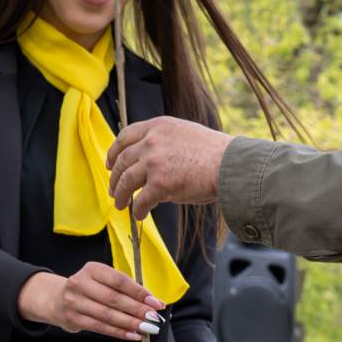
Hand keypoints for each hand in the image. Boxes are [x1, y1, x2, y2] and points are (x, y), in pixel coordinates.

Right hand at [20, 262, 164, 339]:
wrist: (57, 299)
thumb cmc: (89, 289)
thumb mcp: (103, 280)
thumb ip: (124, 288)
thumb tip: (152, 302)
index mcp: (93, 269)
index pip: (120, 281)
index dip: (139, 292)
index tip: (155, 302)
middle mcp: (81, 283)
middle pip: (114, 298)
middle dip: (137, 309)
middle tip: (153, 317)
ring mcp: (74, 301)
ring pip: (107, 315)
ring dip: (130, 323)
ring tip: (146, 328)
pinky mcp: (73, 318)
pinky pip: (100, 327)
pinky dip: (118, 332)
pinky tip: (132, 335)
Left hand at [105, 116, 232, 220]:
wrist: (230, 165)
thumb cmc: (214, 153)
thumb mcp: (185, 134)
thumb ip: (164, 142)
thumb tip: (149, 163)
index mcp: (158, 126)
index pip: (126, 136)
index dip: (114, 151)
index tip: (110, 163)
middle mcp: (152, 141)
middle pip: (122, 160)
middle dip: (115, 177)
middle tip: (114, 189)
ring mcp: (154, 162)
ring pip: (126, 181)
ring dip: (121, 195)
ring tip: (121, 205)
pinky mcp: (159, 184)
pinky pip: (141, 200)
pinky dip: (138, 210)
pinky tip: (140, 215)